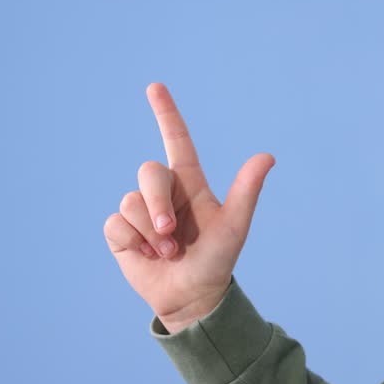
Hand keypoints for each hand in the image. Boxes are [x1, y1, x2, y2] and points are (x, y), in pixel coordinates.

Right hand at [103, 83, 274, 333]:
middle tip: (170, 234)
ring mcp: (140, 211)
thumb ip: (246, 191)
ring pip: (131, 202)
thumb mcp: (234, 227)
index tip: (155, 86)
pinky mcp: (121, 232)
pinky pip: (116, 224)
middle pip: (148, 173)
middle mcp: (163, 192)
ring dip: (150, 232)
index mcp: (189, 183)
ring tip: (166, 253)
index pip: (176, 139)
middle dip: (157, 203)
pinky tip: (146, 256)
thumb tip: (267, 157)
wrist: (192, 297)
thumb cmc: (216, 261)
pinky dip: (133, 242)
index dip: (166, 113)